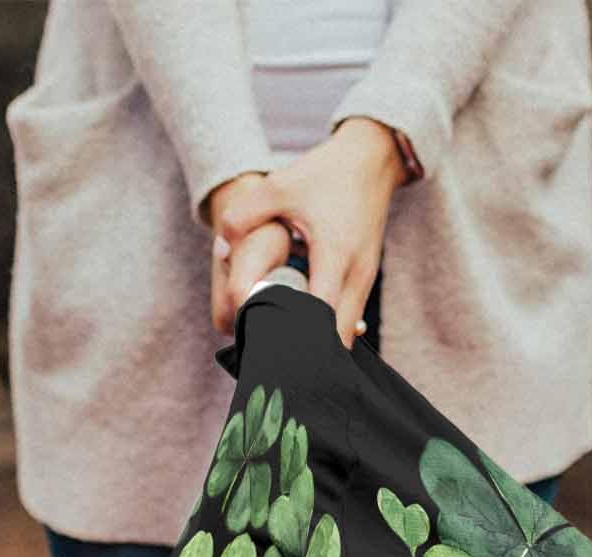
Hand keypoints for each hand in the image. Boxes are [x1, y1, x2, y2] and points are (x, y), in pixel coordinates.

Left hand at [211, 118, 406, 348]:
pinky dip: (328, 331)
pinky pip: (348, 320)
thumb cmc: (325, 174)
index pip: (320, 318)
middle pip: (337, 340)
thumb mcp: (280, 186)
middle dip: (309, 354)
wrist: (371, 159)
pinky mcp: (365, 281)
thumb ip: (244, 215)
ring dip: (319, 345)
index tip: (271, 351)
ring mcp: (365, 281)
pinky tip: (302, 333)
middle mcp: (356, 275)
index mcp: (335, 255)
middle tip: (275, 361)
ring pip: (346, 334)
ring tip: (286, 351)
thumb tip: (220, 249)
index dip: (297, 340)